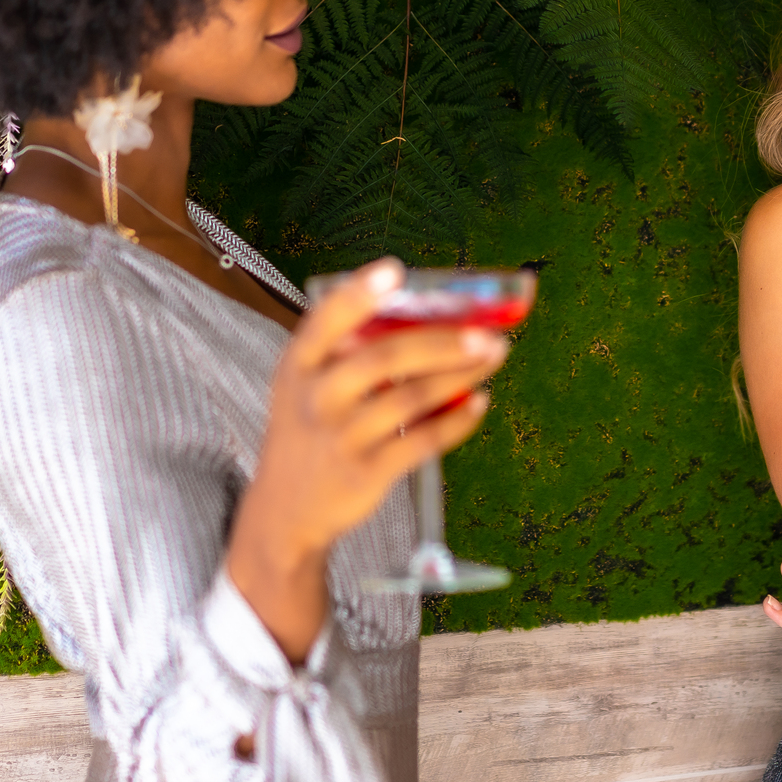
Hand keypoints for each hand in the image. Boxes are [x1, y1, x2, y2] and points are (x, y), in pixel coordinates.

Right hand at [238, 257, 506, 560]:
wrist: (286, 511)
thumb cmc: (310, 431)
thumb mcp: (306, 387)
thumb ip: (348, 352)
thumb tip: (431, 317)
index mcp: (299, 365)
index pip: (324, 320)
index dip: (358, 294)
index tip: (394, 270)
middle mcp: (317, 397)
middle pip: (384, 358)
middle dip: (441, 340)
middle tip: (486, 331)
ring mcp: (341, 437)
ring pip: (411, 398)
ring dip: (461, 375)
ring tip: (494, 356)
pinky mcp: (366, 473)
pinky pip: (423, 441)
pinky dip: (457, 420)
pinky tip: (479, 403)